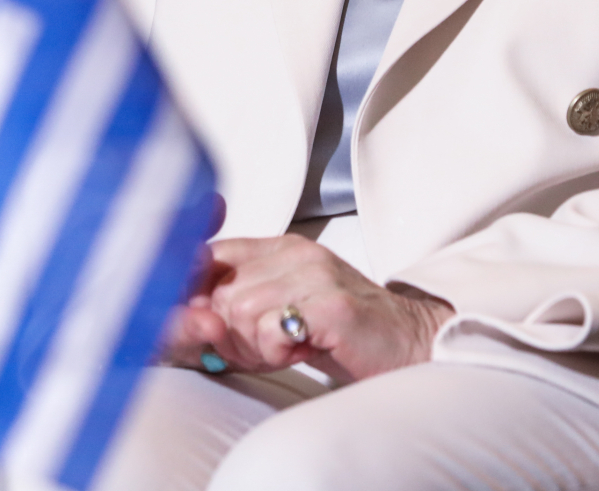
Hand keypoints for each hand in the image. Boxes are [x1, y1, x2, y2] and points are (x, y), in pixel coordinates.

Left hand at [160, 235, 452, 381]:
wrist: (409, 343)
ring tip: (287, 349)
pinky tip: (302, 351)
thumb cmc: (342, 334)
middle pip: (219, 292)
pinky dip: (276, 351)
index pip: (210, 255)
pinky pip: (270, 329)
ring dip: (254, 346)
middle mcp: (296, 252)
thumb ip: (238, 307)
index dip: (197, 296)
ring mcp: (315, 274)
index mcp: (281, 247)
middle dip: (231, 333)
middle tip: (265, 348)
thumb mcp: (283, 312)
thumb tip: (189, 317)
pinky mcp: (331, 304)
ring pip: (238, 311)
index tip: (208, 327)